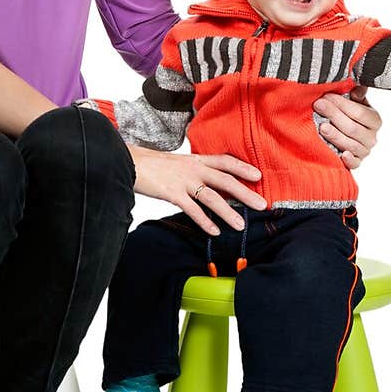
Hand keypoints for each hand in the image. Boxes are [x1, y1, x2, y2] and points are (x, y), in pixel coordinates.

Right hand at [126, 146, 265, 235]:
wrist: (128, 162)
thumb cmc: (151, 165)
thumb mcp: (176, 163)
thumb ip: (193, 171)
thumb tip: (207, 182)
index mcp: (195, 160)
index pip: (225, 161)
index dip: (243, 167)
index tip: (258, 175)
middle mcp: (193, 169)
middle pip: (225, 180)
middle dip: (245, 193)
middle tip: (262, 204)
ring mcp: (183, 181)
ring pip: (212, 197)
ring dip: (228, 212)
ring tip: (241, 225)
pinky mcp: (172, 194)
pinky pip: (193, 210)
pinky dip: (205, 222)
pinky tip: (214, 232)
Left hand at [313, 86, 380, 169]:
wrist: (345, 133)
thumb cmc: (349, 115)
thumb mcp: (355, 102)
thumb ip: (357, 94)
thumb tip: (358, 88)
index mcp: (374, 120)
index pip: (359, 113)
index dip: (342, 104)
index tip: (326, 96)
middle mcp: (372, 137)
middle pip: (352, 128)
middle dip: (334, 115)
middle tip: (319, 106)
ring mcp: (364, 151)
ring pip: (350, 144)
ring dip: (335, 135)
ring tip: (322, 126)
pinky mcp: (356, 162)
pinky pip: (354, 164)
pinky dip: (349, 160)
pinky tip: (342, 154)